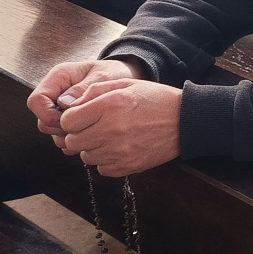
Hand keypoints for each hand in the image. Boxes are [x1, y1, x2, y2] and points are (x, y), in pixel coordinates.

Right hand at [29, 59, 145, 136]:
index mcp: (58, 77)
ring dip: (68, 135)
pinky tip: (90, 132)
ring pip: (51, 130)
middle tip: (83, 126)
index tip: (68, 120)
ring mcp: (60, 108)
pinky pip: (62, 135)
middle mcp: (55, 93)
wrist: (124, 77)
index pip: (36, 100)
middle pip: (42, 119)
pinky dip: (74, 138)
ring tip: (90, 128)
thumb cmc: (113, 73)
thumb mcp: (103, 76)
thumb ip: (84, 88)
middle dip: (59, 128)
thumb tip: (65, 103)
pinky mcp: (68, 120)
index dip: (47, 114)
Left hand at [56, 79, 182, 177]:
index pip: (67, 122)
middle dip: (78, 134)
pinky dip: (105, 160)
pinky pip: (102, 169)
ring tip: (108, 137)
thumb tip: (71, 107)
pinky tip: (117, 148)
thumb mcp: (125, 84)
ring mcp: (119, 152)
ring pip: (86, 157)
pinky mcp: (128, 166)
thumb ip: (94, 92)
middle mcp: (111, 131)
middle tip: (93, 128)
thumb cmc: (154, 99)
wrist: (185, 120)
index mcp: (108, 106)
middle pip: (73, 142)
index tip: (82, 116)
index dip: (72, 118)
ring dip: (92, 148)